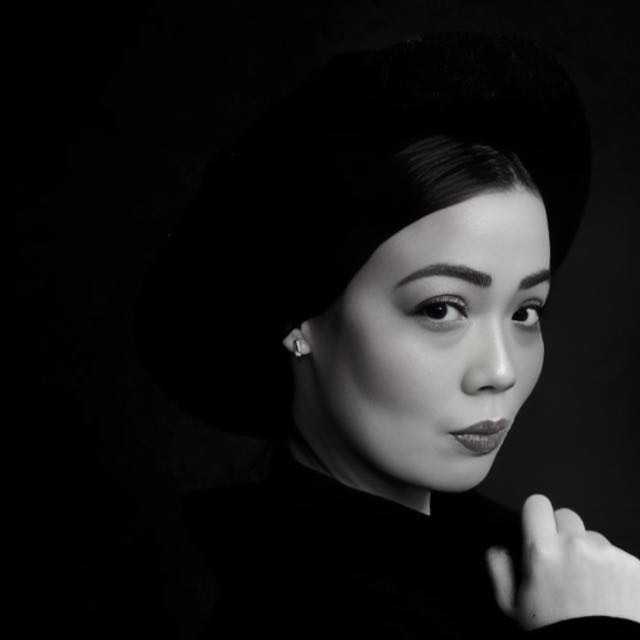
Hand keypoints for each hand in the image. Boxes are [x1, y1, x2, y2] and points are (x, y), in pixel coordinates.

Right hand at [485, 493, 639, 629]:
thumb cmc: (554, 633)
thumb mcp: (512, 607)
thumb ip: (499, 570)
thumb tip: (497, 548)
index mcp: (542, 550)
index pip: (537, 504)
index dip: (537, 516)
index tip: (539, 530)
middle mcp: (575, 544)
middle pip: (567, 517)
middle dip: (564, 534)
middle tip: (565, 564)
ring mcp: (608, 554)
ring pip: (595, 538)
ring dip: (591, 554)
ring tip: (591, 586)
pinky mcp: (634, 566)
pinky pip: (620, 557)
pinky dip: (615, 571)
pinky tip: (611, 595)